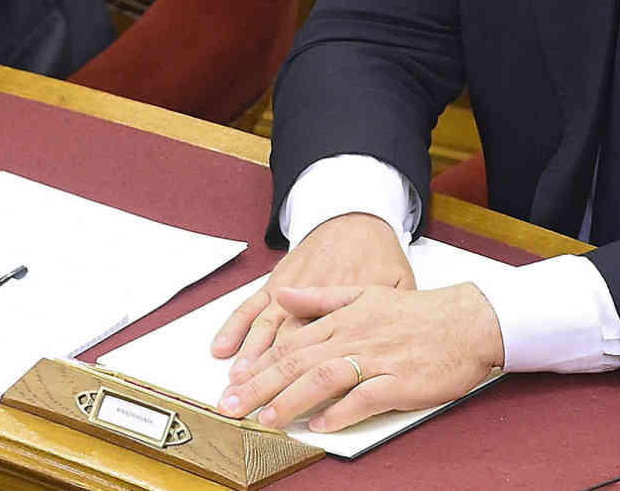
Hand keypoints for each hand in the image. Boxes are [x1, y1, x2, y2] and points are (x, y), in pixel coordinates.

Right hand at [209, 213, 413, 381]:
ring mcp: (289, 288)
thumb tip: (399, 347)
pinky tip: (221, 347)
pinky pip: (251, 305)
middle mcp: (311, 297)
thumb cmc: (379, 253)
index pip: (320, 348)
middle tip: (249, 403)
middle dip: (266, 377)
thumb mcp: (398, 282)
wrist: (356, 216)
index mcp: (343, 303)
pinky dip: (234, 326)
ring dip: (247, 357)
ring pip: (264, 328)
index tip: (293, 399)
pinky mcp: (276, 280)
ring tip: (235, 384)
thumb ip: (394, 315)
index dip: (305, 376)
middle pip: (286, 344)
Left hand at [216, 283, 504, 432]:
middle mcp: (356, 336)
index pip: (292, 342)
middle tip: (232, 407)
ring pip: (325, 378)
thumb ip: (322, 298)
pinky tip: (321, 425)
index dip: (260, 364)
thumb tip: (282, 296)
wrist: (470, 320)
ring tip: (267, 419)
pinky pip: (365, 397)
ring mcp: (379, 358)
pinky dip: (341, 412)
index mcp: (346, 317)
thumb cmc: (420, 312)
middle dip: (261, 386)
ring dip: (292, 400)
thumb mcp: (367, 293)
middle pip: (299, 361)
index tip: (234, 382)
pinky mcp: (401, 380)